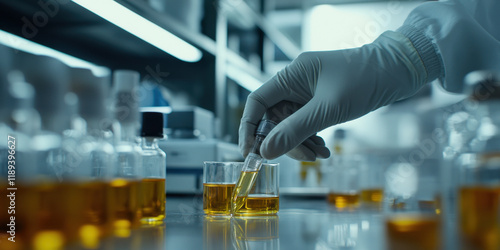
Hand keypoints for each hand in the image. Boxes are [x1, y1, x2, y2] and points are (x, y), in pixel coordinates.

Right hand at [239, 31, 428, 160]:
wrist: (397, 72)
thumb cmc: (363, 80)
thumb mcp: (328, 109)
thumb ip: (295, 130)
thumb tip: (266, 150)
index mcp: (291, 76)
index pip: (257, 102)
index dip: (250, 127)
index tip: (251, 151)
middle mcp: (295, 84)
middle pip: (275, 118)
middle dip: (285, 141)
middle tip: (304, 158)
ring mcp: (308, 94)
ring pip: (291, 125)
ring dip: (301, 143)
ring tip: (320, 155)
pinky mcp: (320, 102)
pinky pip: (307, 125)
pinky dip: (312, 139)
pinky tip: (325, 150)